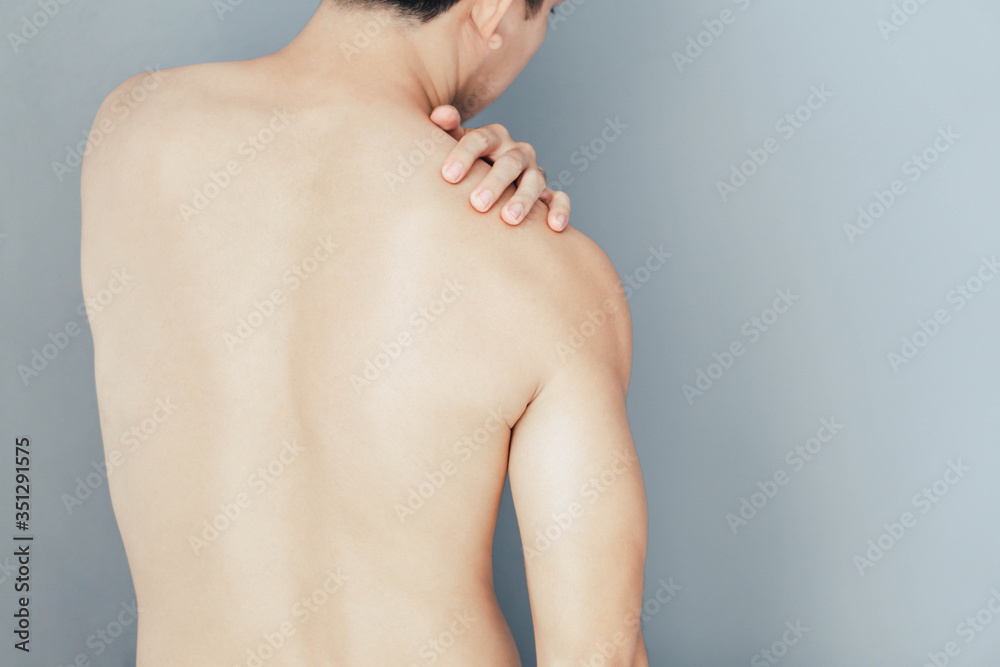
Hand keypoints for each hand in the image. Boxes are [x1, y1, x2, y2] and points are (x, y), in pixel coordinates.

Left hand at [430, 105, 570, 231]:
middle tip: (477, 203)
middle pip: (510, 162)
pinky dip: (560, 209)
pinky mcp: (546, 193)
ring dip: (524, 199)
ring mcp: (533, 172)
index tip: (449, 177)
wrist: (482, 177)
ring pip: (534, 181)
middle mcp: (516, 152)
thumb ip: (445, 128)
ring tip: (509, 219)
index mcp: (492, 137)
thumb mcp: (450, 144)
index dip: (465, 156)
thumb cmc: (462, 164)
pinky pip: (558, 198)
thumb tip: (443, 115)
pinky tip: (554, 225)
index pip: (480, 140)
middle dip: (494, 183)